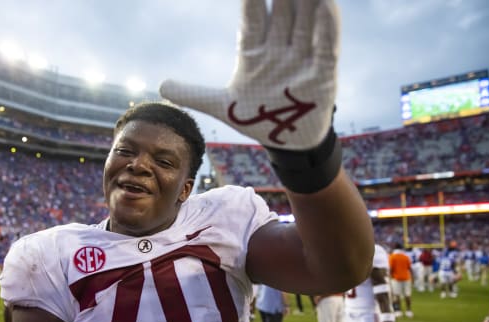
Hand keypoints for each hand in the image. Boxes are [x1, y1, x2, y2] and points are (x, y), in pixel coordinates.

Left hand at [160, 0, 339, 150]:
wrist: (287, 141)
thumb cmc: (257, 115)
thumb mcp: (222, 105)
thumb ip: (194, 94)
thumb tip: (161, 86)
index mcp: (254, 53)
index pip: (251, 19)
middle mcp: (279, 50)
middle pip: (280, 12)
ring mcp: (301, 60)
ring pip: (304, 22)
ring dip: (305, 2)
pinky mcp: (323, 74)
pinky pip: (326, 46)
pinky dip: (327, 27)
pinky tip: (326, 4)